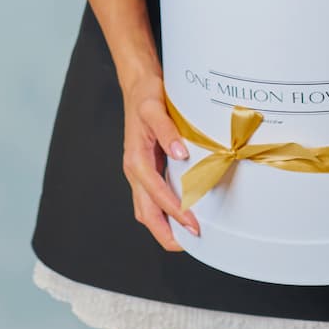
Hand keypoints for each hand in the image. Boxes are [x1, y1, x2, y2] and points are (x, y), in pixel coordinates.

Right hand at [121, 70, 201, 251]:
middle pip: (146, 213)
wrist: (137, 85)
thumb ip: (167, 131)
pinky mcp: (145, 168)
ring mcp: (138, 171)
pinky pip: (151, 197)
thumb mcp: (155, 108)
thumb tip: (180, 153)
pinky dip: (163, 211)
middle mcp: (134, 170)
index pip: (156, 194)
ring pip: (146, 209)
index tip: (193, 224)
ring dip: (163, 225)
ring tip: (186, 237)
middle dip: (166, 232)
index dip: (175, 212)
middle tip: (190, 242)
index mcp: (136, 159)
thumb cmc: (146, 95)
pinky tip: (179, 214)